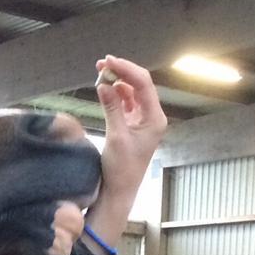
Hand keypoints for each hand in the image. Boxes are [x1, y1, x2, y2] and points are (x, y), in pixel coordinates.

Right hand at [81, 55, 167, 253]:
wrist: (119, 192)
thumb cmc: (121, 170)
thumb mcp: (115, 137)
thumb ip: (111, 108)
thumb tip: (104, 85)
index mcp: (155, 119)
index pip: (143, 84)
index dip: (126, 70)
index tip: (109, 62)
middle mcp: (152, 117)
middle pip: (138, 84)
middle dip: (121, 72)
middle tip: (102, 64)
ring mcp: (142, 120)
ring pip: (131, 92)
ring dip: (116, 82)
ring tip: (100, 74)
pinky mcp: (132, 125)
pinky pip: (125, 103)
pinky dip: (114, 94)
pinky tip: (104, 89)